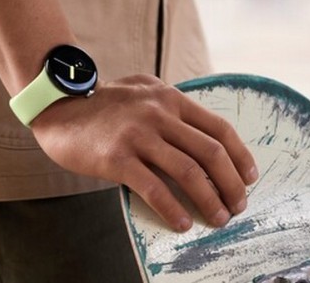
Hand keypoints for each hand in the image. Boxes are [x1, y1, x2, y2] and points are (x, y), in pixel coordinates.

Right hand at [31, 74, 257, 231]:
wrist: (58, 105)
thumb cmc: (101, 101)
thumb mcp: (142, 87)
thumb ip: (170, 102)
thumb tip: (198, 127)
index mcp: (170, 99)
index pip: (219, 129)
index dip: (241, 156)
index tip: (250, 177)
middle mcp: (159, 114)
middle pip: (211, 153)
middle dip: (232, 184)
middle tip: (238, 206)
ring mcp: (138, 135)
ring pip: (189, 172)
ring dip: (210, 201)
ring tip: (218, 219)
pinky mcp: (117, 158)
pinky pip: (154, 188)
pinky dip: (173, 209)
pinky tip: (182, 222)